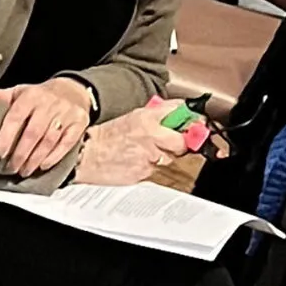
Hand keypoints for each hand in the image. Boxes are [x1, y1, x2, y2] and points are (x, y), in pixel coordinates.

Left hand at [0, 74, 91, 175]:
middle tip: (12, 168)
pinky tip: (43, 166)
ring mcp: (66, 114)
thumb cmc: (40, 96)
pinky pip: (67, 143)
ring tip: (25, 171)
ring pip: (49, 140)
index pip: (16, 117)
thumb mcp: (20, 92)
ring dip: (36, 159)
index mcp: (31, 96)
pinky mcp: (79, 123)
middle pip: (33, 132)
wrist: (74, 90)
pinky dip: (54, 156)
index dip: (6, 137)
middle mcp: (49, 104)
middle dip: (21, 153)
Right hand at [70, 106, 191, 186]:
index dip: (194, 122)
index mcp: (147, 119)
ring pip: (172, 159)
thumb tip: (181, 112)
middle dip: (183, 145)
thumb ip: (160, 114)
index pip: (181, 115)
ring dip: (166, 157)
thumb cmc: (108, 136)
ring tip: (147, 153)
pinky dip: (154, 168)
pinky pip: (159, 172)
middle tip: (175, 143)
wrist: (86, 155)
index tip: (198, 125)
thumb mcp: (135, 117)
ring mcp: (149, 157)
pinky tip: (139, 163)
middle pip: (183, 143)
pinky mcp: (145, 174)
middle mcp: (151, 137)